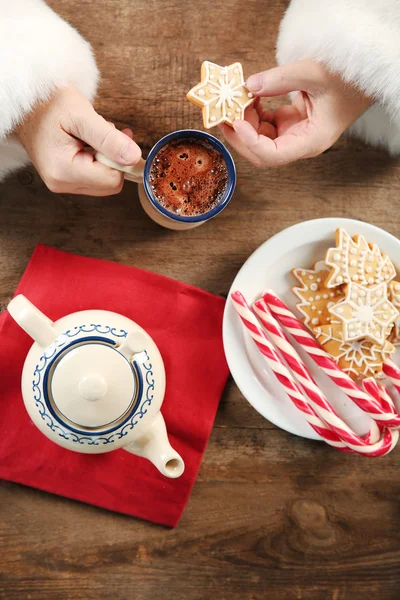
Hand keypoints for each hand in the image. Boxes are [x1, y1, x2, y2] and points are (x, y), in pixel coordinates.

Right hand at [16, 86, 141, 195]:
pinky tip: (90, 143)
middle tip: (109, 132)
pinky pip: (94, 179)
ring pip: (103, 183)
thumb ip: (109, 139)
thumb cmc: (49, 105)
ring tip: (94, 135)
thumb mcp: (81, 115)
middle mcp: (61, 183)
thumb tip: (134, 157)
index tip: (118, 135)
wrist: (25, 105)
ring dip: (107, 159)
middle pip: (109, 185)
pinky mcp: (64, 180)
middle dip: (115, 159)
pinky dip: (98, 161)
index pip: (112, 180)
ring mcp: (61, 184)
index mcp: (64, 171)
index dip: (121, 158)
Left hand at [220, 60, 371, 167]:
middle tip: (222, 113)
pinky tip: (249, 95)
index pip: (273, 155)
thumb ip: (280, 80)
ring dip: (244, 120)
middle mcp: (299, 144)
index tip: (236, 123)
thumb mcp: (314, 73)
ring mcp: (293, 135)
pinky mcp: (289, 124)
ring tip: (236, 98)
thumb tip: (248, 85)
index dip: (250, 143)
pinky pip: (264, 124)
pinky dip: (253, 112)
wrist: (362, 79)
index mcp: (310, 142)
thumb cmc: (348, 80)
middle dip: (239, 135)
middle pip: (260, 152)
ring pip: (259, 138)